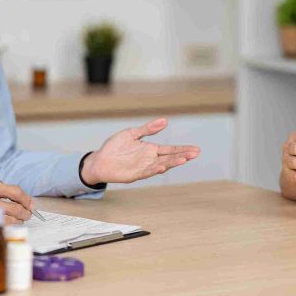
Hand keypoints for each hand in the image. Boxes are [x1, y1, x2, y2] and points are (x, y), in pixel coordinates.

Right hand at [0, 178, 35, 232]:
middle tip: (28, 214)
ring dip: (18, 222)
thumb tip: (20, 200)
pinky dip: (6, 229)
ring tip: (19, 221)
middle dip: (25, 213)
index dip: (27, 199)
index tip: (30, 204)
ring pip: (10, 221)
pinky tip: (7, 226)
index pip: (15, 192)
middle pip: (15, 208)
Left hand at [81, 118, 200, 184]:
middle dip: (182, 155)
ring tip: (184, 159)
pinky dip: (155, 170)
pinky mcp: (134, 174)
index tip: (196, 149)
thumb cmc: (115, 147)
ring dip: (172, 163)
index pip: (170, 149)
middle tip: (195, 153)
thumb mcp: (132, 133)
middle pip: (169, 157)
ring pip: (161, 165)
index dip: (182, 149)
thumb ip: (148, 128)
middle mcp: (149, 159)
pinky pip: (146, 172)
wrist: (99, 160)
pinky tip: (163, 167)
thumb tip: (165, 121)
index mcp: (151, 149)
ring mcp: (143, 167)